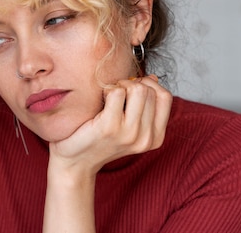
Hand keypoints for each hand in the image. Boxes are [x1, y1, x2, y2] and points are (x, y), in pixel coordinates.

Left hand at [49, 75, 172, 176]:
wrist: (74, 162)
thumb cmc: (99, 139)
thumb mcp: (129, 125)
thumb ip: (144, 105)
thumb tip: (153, 78)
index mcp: (155, 138)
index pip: (166, 97)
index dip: (149, 85)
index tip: (132, 90)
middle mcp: (146, 138)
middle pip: (149, 90)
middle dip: (132, 83)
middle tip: (116, 93)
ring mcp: (129, 133)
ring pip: (137, 89)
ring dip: (121, 85)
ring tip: (109, 96)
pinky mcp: (110, 127)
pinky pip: (116, 92)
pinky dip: (107, 89)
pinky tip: (100, 100)